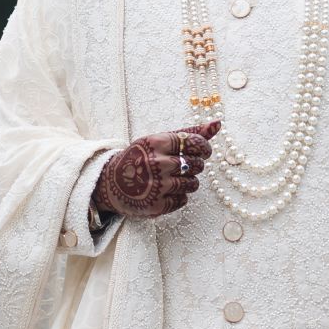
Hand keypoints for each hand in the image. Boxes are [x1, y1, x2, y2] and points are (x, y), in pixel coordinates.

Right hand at [93, 121, 219, 221]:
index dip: (204, 147)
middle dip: (195, 165)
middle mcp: (156, 164)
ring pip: (193, 184)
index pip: (195, 143)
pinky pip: (183, 200)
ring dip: (189, 181)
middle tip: (182, 165)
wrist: (110, 183)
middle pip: (196, 164)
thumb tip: (217, 123)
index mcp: (156, 143)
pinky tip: (166, 191)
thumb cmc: (140, 157)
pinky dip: (179, 196)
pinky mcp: (156, 205)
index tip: (204, 151)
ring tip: (174, 178)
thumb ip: (188, 133)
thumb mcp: (159, 140)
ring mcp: (156, 186)